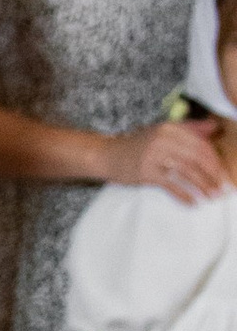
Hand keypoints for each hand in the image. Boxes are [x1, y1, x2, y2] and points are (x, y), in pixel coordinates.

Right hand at [109, 120, 226, 204]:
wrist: (106, 154)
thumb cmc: (136, 145)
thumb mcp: (161, 131)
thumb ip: (189, 128)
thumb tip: (214, 127)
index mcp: (170, 128)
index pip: (200, 145)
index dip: (215, 162)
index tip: (224, 175)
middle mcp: (163, 139)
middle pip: (196, 158)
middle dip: (213, 175)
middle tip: (223, 189)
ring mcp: (153, 155)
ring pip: (186, 171)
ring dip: (202, 186)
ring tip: (212, 197)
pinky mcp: (145, 172)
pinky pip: (171, 185)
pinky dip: (184, 195)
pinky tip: (193, 203)